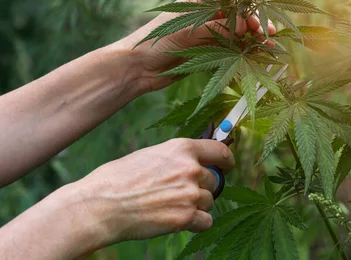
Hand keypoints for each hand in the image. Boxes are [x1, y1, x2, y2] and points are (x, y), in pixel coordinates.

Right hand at [73, 138, 234, 243]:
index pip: (220, 151)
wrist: (101, 205)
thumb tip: (195, 163)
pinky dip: (195, 224)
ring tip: (169, 206)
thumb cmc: (119, 179)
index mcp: (182, 148)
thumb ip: (177, 158)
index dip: (227, 160)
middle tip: (178, 194)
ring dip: (196, 206)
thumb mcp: (152, 156)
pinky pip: (205, 221)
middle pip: (214, 181)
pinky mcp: (185, 217)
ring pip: (209, 202)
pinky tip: (176, 221)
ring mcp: (190, 193)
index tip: (228, 166)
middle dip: (202, 188)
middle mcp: (191, 169)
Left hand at [119, 0, 276, 91]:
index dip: (252, 12)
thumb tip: (247, 24)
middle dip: (257, 26)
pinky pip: (233, 48)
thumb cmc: (157, 41)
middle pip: (240, 16)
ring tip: (271, 49)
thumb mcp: (189, 32)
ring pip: (239, 33)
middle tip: (272, 38)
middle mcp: (208, 12)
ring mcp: (210, 31)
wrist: (137, 66)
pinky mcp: (209, 49)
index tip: (263, 26)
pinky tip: (259, 56)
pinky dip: (245, 51)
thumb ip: (219, 27)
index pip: (235, 0)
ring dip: (255, 40)